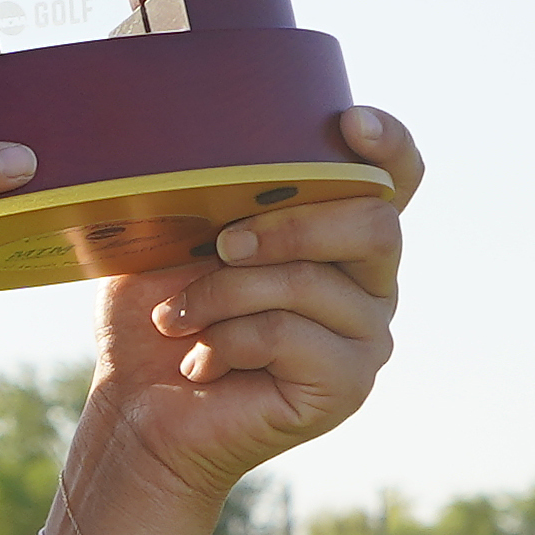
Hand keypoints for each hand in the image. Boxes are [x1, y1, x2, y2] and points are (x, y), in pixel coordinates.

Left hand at [56, 106, 425, 534]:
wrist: (138, 413)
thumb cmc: (155, 318)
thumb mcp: (171, 236)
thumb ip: (205, 188)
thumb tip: (181, 121)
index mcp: (337, 233)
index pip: (396, 176)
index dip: (387, 143)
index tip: (347, 122)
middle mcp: (370, 282)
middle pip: (372, 220)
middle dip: (285, 223)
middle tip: (217, 244)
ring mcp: (366, 336)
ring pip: (312, 281)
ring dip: (224, 294)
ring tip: (175, 319)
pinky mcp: (348, 386)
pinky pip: (291, 335)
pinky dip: (227, 340)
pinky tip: (200, 362)